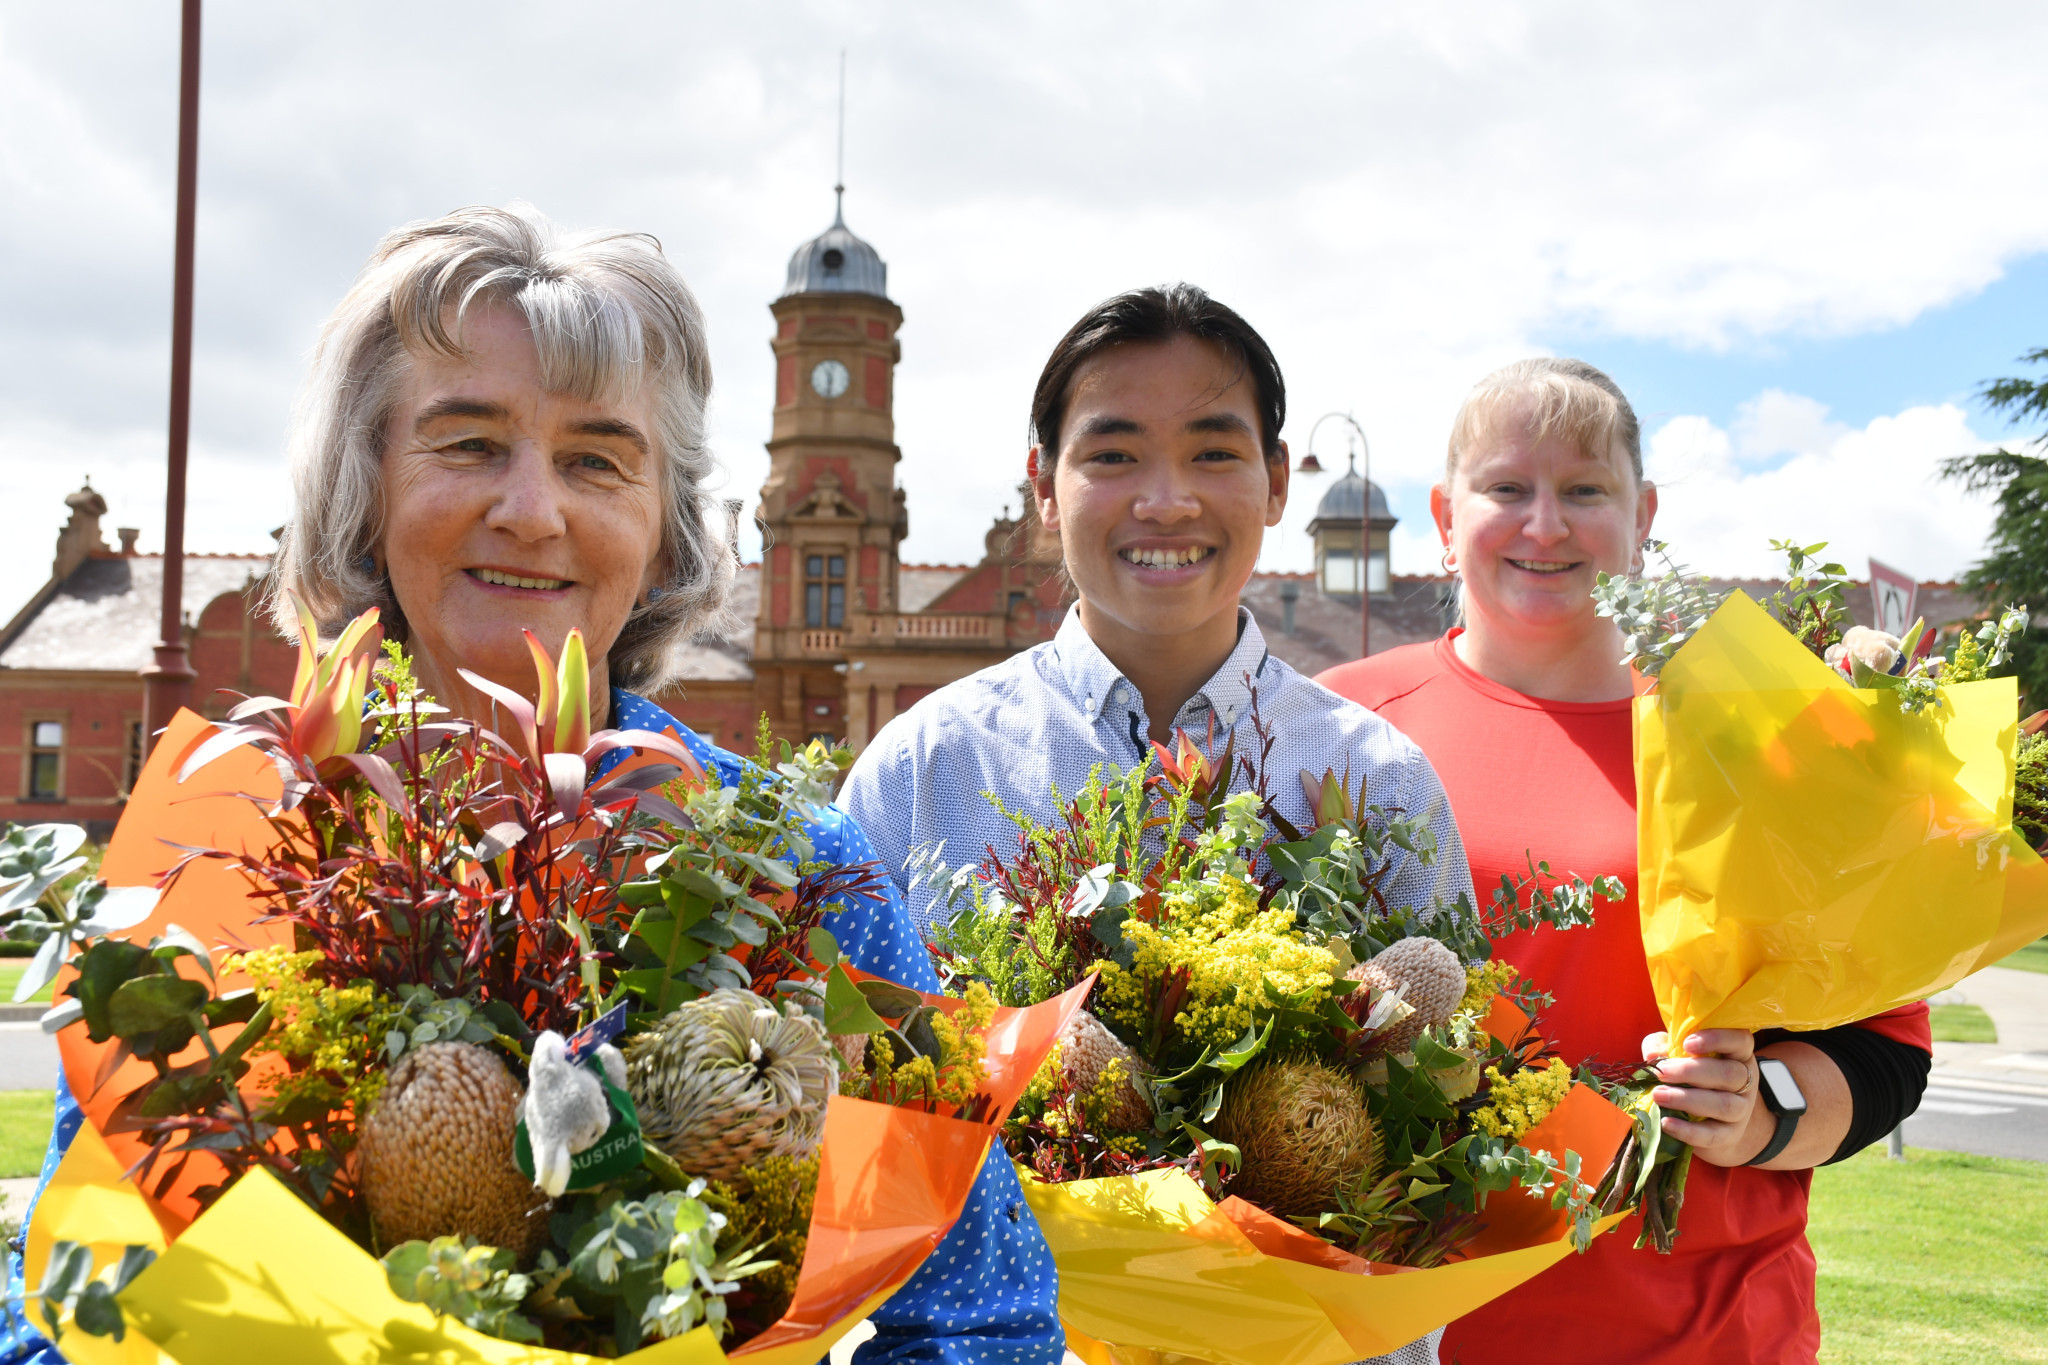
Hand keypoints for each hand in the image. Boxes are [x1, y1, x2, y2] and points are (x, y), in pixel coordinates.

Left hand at [1639, 1029, 1763, 1167]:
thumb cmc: (1691, 1076)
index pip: (1740, 1040)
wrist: (1711, 1120)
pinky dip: (1689, 1131)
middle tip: (1661, 1073)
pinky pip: (1713, 1135)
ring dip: (1688, 1100)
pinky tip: (1667, 1123)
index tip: (1688, 1043)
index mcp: (1737, 1054)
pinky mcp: (1730, 1135)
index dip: (1717, 1039)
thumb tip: (1652, 1055)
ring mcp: (1742, 1110)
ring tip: (1658, 1096)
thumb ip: (1664, 1047)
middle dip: (1691, 1072)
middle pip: (1729, 1074)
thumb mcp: (1678, 1053)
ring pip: (1724, 1105)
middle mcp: (1745, 1081)